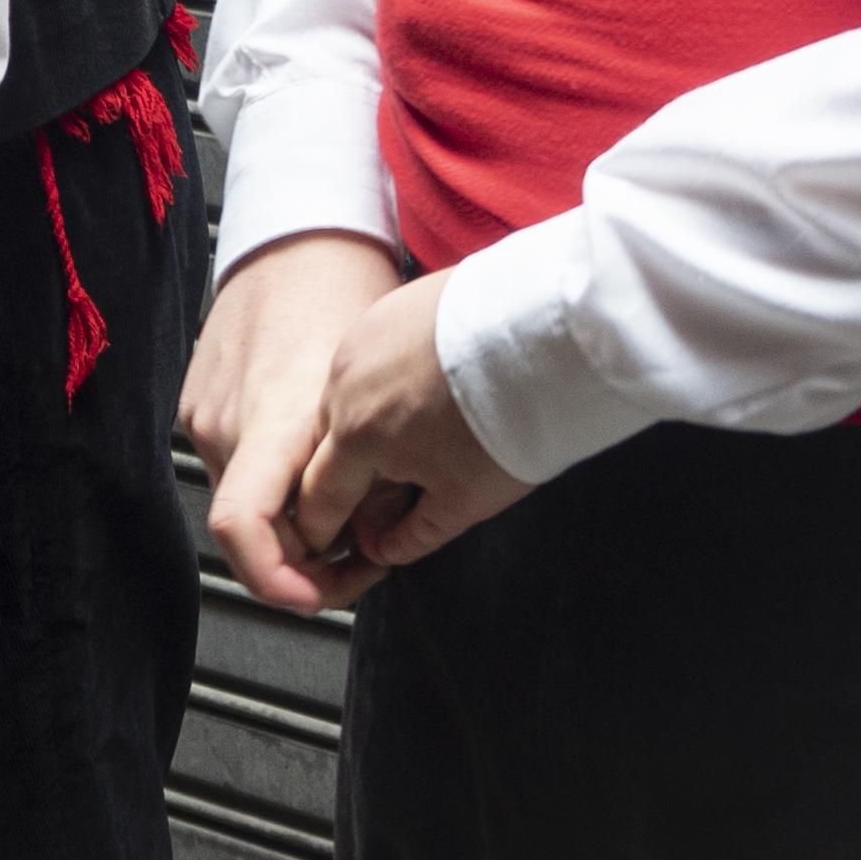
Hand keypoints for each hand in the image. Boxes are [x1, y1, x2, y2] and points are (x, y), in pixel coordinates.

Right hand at [182, 229, 408, 614]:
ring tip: (347, 498)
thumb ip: (365, 478)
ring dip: (292, 518)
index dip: (277, 582)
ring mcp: (203, 414)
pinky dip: (273, 480)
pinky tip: (311, 458)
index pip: (244, 528)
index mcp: (274, 421)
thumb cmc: (347, 305)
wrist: (297, 242)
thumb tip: (368, 543)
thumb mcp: (372, 397)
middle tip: (365, 556)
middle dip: (307, 561)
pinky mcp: (196, 404)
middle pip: (255, 531)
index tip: (317, 596)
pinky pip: (235, 466)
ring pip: (249, 501)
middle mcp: (227, 423)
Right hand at [288, 272, 529, 585]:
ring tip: (428, 431)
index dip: (320, 526)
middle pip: (330, 443)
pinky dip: (390, 379)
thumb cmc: (505, 424)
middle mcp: (342, 385)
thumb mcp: (466, 501)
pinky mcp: (387, 310)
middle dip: (351, 473)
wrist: (543, 337)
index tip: (329, 540)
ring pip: (348, 396)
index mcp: (354, 438)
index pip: (317, 494)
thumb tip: (381, 550)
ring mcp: (361, 339)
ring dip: (371, 421)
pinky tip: (434, 385)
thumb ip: (415, 534)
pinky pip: (371, 356)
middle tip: (400, 489)